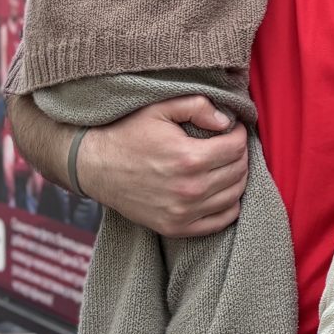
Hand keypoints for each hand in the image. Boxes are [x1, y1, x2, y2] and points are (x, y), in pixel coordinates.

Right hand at [72, 95, 248, 237]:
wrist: (94, 166)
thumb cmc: (126, 133)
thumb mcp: (158, 108)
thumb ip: (196, 106)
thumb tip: (226, 120)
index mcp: (188, 158)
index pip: (237, 147)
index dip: (239, 133)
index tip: (231, 128)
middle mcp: (190, 189)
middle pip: (238, 171)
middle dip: (239, 154)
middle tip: (228, 144)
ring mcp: (183, 213)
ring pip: (234, 195)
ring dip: (236, 177)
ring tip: (224, 164)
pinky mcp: (176, 228)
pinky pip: (221, 221)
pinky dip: (229, 205)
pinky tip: (220, 190)